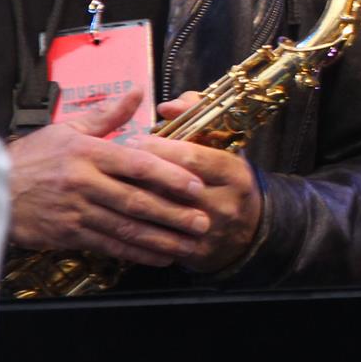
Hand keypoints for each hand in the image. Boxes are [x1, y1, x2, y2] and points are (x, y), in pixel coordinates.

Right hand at [4, 87, 208, 267]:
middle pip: (136, 200)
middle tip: (204, 220)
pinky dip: (136, 253)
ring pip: (126, 227)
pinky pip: (109, 245)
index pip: (136, 164)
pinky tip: (160, 257)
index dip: (169, 175)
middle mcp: (83, 183)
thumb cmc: (32, 157)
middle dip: (174, 213)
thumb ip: (107, 116)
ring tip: (190, 244)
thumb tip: (137, 93)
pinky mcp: (68, 234)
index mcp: (87, 154)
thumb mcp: (66, 130)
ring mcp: (75, 211)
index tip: (196, 185)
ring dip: (162, 238)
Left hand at [126, 91, 263, 272]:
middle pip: (172, 187)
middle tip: (112, 163)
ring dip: (133, 201)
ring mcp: (212, 231)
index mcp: (234, 173)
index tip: (131, 141)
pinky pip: (161, 241)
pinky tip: (119, 215)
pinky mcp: (198, 253)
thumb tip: (166, 107)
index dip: (156, 147)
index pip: (190, 157)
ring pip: (163, 215)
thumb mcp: (220, 145)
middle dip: (138, 174)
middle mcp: (226, 202)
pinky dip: (137, 228)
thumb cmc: (224, 178)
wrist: (248, 230)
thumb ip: (196, 116)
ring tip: (112, 187)